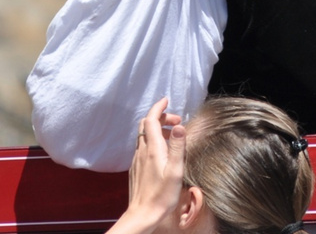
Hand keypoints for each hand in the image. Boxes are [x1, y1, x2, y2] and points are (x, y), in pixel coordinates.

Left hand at [117, 98, 185, 233]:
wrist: (143, 214)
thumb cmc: (162, 195)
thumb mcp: (175, 171)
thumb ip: (178, 147)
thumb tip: (179, 126)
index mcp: (153, 148)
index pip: (151, 119)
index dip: (158, 107)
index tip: (166, 100)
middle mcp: (142, 150)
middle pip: (146, 124)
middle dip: (160, 117)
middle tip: (176, 122)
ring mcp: (137, 159)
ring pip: (144, 135)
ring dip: (157, 129)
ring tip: (173, 137)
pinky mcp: (136, 167)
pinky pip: (143, 146)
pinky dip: (153, 141)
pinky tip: (162, 152)